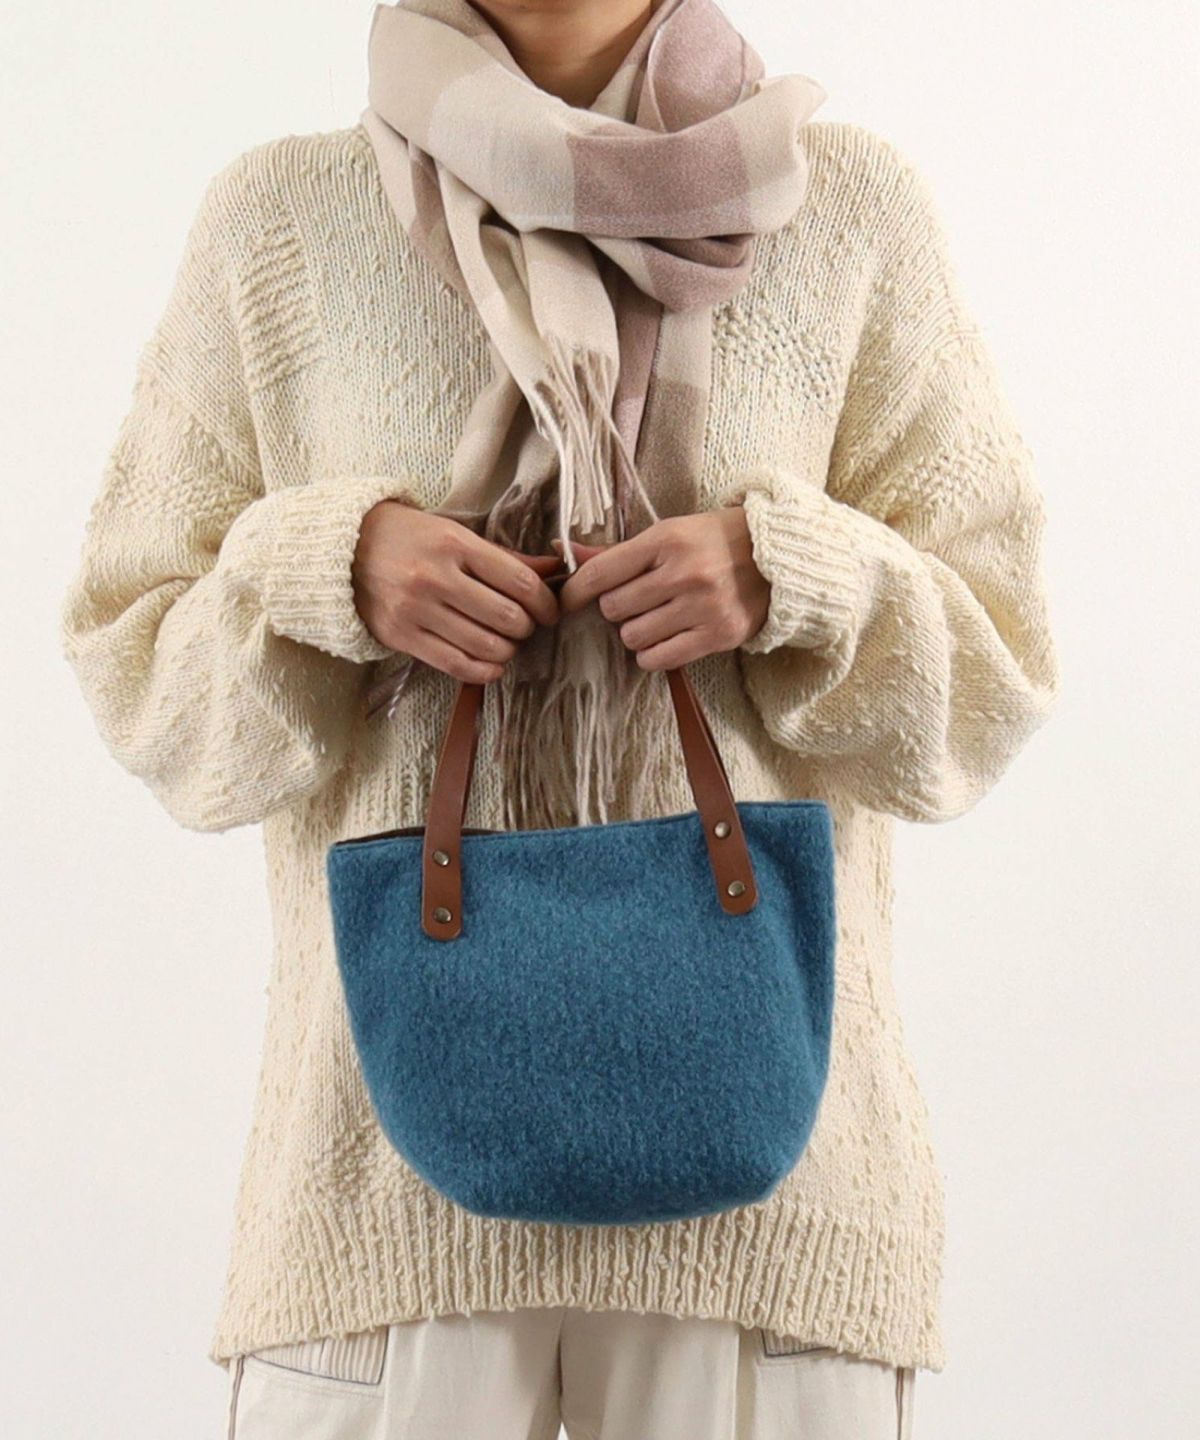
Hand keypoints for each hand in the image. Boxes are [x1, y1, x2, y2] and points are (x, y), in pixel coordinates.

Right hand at [352, 501, 560, 682]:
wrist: (344, 549)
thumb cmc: (409, 538)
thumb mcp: (455, 533)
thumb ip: (503, 557)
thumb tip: (553, 570)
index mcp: (454, 544)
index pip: (520, 581)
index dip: (545, 602)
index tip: (549, 610)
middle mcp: (435, 577)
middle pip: (507, 617)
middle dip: (527, 627)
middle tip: (525, 625)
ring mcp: (416, 609)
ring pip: (486, 645)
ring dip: (507, 650)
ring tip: (506, 642)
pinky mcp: (401, 636)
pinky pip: (456, 664)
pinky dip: (484, 671)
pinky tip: (492, 665)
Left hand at [556, 505, 769, 669]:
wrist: (777, 555)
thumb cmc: (714, 541)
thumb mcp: (668, 533)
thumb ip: (617, 552)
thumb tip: (564, 549)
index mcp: (667, 540)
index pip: (600, 573)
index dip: (576, 592)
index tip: (568, 602)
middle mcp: (684, 573)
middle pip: (613, 609)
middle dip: (617, 608)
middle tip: (637, 600)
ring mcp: (703, 606)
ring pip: (633, 636)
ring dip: (636, 632)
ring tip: (657, 618)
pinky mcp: (718, 634)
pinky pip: (659, 659)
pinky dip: (653, 654)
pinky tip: (665, 638)